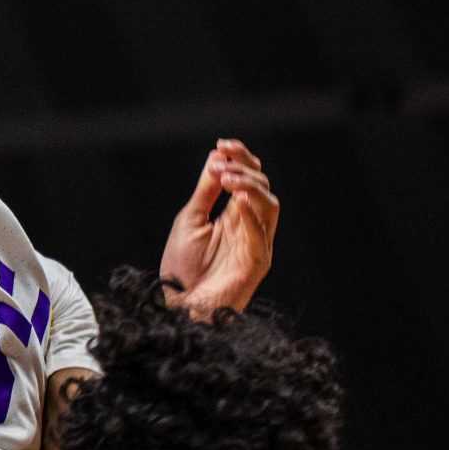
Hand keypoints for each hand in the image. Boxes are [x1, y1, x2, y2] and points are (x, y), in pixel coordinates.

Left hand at [158, 139, 280, 315]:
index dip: (241, 158)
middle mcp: (250, 227)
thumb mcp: (191, 218)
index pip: (249, 178)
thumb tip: (216, 157)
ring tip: (228, 177)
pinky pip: (262, 234)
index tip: (222, 144)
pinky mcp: (257, 263)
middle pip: (263, 187)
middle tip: (222, 161)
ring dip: (250, 186)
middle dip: (245, 167)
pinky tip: (239, 199)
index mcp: (235, 215)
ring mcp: (257, 244)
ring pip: (269, 205)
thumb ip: (206, 190)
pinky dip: (252, 213)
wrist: (179, 305)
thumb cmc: (182, 268)